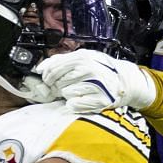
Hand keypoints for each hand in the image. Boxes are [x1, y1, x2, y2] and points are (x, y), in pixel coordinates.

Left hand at [39, 49, 157, 114]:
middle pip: (58, 82)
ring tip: (80, 91)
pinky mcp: (99, 101)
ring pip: (66, 93)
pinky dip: (75, 104)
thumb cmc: (100, 71)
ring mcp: (95, 85)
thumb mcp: (82, 59)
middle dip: (59, 85)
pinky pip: (74, 104)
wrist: (123, 81)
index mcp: (83, 57)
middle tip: (68, 85)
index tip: (46, 79)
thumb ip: (60, 61)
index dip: (47, 75)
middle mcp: (89, 69)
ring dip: (68, 94)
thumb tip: (39, 68)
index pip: (54, 68)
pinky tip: (83, 99)